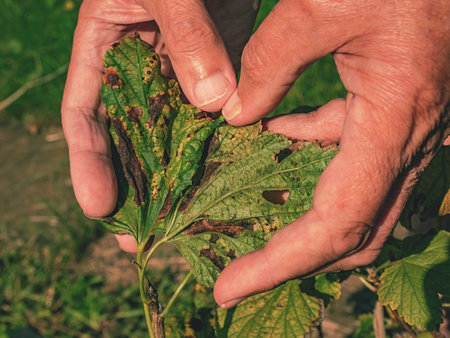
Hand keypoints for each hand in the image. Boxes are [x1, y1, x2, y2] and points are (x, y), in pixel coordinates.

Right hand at [61, 0, 256, 221]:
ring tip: (185, 223)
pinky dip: (224, 139)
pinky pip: (221, 106)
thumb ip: (187, 36)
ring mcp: (185, 65)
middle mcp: (143, 63)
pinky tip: (230, 173)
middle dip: (136, 185)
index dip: (88, 161)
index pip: (85, 113)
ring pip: (178, 128)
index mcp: (107, 44)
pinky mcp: (223, 60)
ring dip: (182, 175)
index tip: (98, 206)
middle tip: (139, 237)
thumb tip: (214, 103)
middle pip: (132, 134)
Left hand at [214, 0, 449, 308]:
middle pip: (352, 232)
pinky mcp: (391, 110)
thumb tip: (236, 115)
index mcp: (393, 121)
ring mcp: (401, 128)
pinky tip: (276, 136)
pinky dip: (310, 159)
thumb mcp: (321, 7)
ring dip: (302, 215)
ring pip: (355, 201)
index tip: (228, 286)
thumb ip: (270, 62)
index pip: (335, 223)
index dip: (280, 264)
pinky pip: (351, 154)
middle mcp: (405, 138)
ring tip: (248, 215)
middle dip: (293, 259)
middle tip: (236, 270)